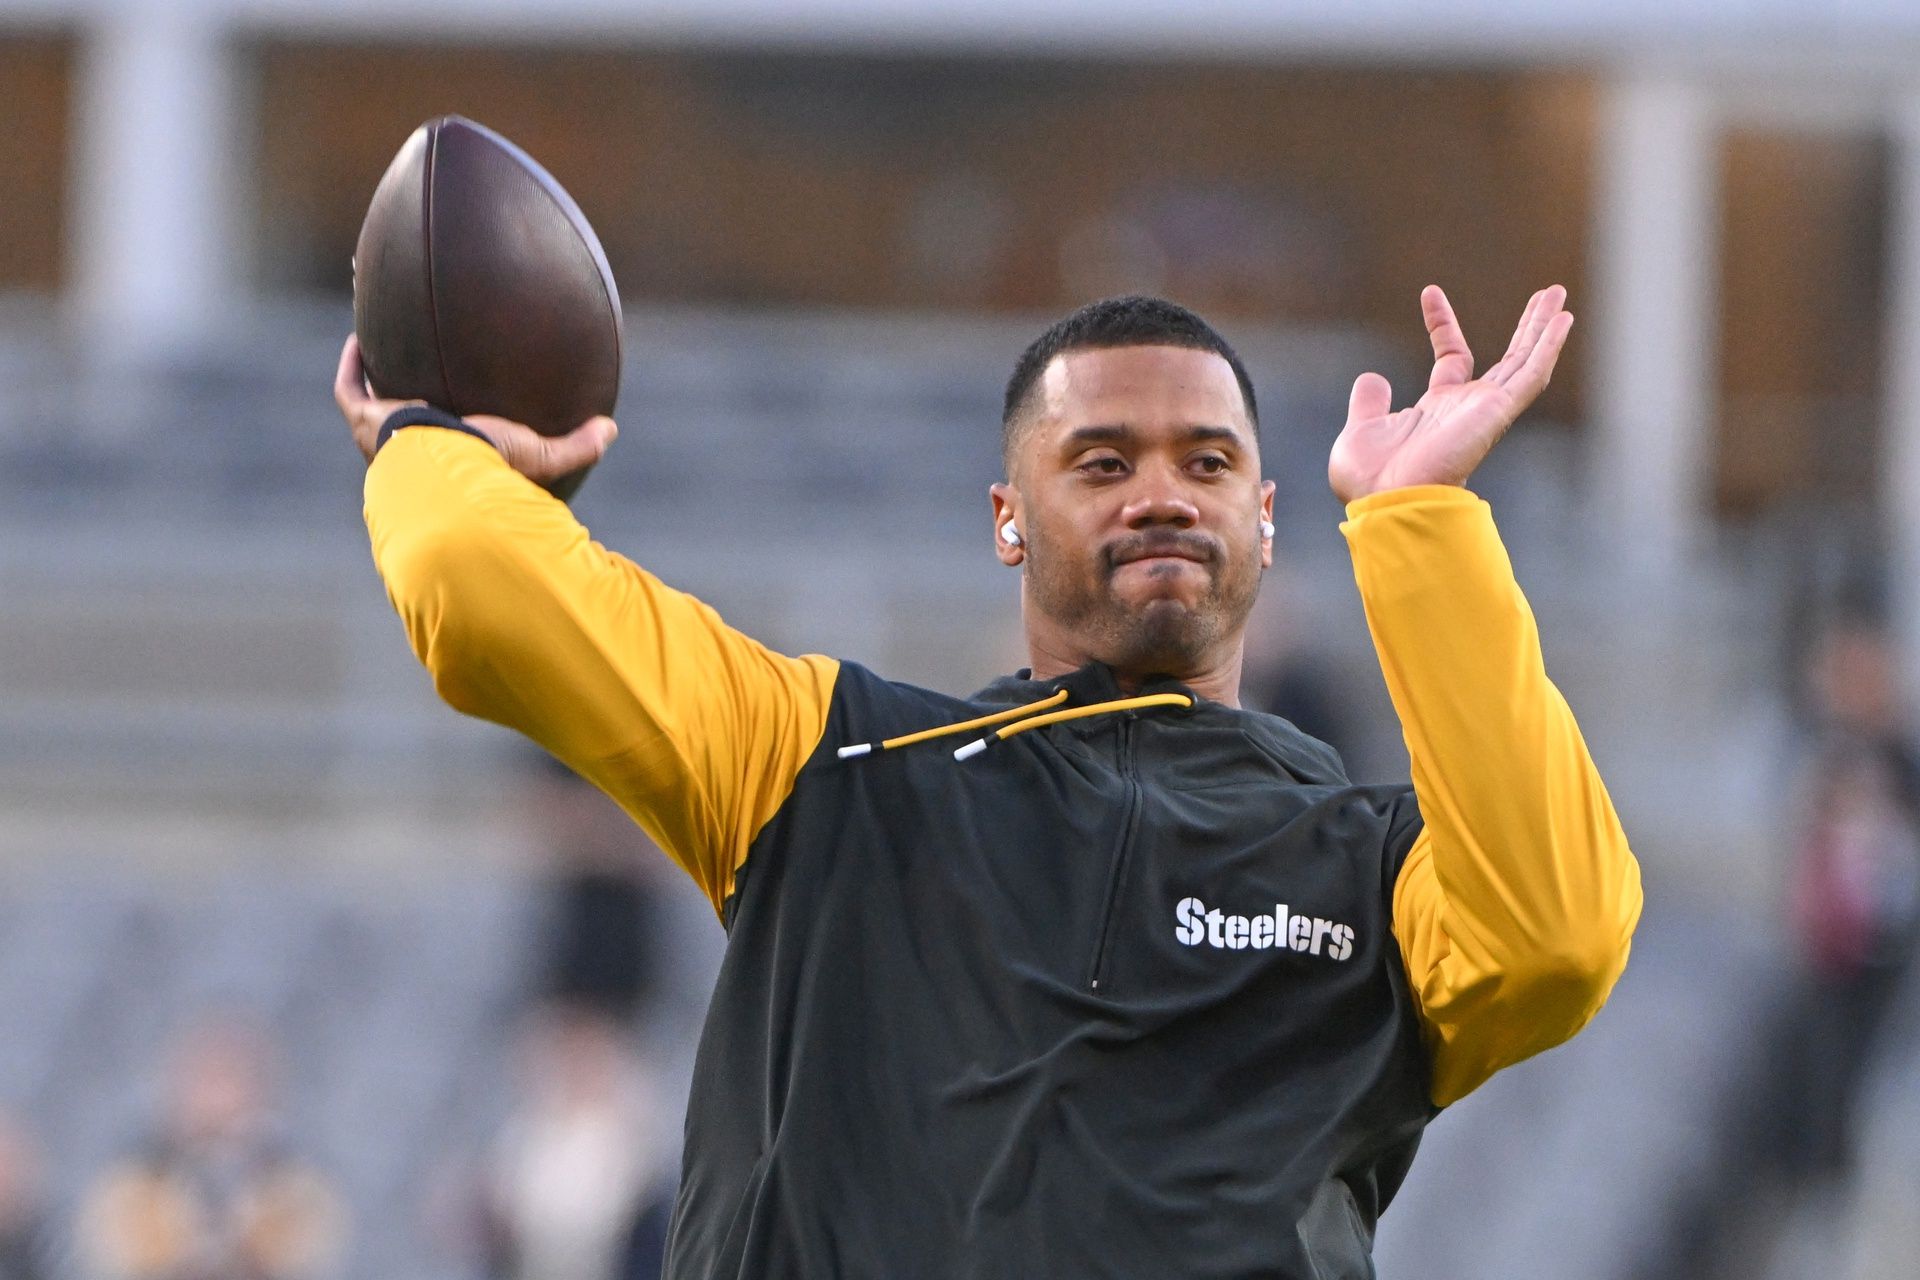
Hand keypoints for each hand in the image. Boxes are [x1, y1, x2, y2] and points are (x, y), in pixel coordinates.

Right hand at [333, 335, 616, 483]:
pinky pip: (350, 391)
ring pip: (375, 405)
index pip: (450, 451)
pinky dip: (353, 367)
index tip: (463, 411)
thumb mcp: (540, 455)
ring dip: (378, 379)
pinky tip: (359, 338)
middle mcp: (412, 457)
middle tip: (420, 375)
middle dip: (410, 404)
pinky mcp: (366, 420)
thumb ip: (577, 446)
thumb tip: (611, 429)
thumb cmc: (490, 468)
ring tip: (385, 349)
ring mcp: (384, 438)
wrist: (446, 468)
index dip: (455, 433)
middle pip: (408, 427)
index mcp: (450, 467)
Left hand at [1328, 285, 1571, 503]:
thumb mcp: (1361, 429)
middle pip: (1507, 358)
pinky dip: (1547, 347)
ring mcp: (1485, 410)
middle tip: (1545, 294)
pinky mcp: (1497, 412)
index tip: (1430, 292)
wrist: (1384, 500)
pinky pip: (1530, 375)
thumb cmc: (1369, 481)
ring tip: (1557, 293)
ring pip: (1525, 361)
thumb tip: (1372, 377)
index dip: (1442, 324)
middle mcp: (1467, 409)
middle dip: (1526, 326)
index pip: (1451, 357)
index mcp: (1437, 410)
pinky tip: (1563, 320)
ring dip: (1543, 327)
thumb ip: (1368, 403)